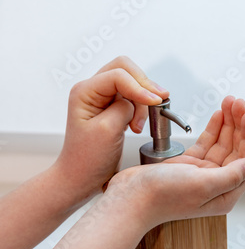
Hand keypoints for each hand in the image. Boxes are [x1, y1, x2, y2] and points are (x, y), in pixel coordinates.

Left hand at [54, 56, 168, 200]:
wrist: (81, 179)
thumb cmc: (87, 159)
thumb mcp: (108, 130)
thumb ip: (125, 107)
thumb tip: (139, 98)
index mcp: (84, 92)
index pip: (118, 76)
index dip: (139, 87)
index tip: (156, 102)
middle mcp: (91, 90)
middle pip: (125, 69)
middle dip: (143, 84)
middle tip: (158, 101)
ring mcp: (101, 98)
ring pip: (131, 82)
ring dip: (142, 100)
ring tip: (139, 126)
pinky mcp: (111, 108)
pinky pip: (132, 97)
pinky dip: (141, 108)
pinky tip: (138, 125)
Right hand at [108, 96, 244, 229]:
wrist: (131, 197)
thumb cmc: (162, 196)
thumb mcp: (201, 185)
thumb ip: (230, 176)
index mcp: (225, 194)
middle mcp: (216, 184)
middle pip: (236, 149)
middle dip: (240, 124)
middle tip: (238, 102)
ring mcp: (202, 173)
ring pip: (222, 142)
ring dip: (228, 122)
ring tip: (230, 102)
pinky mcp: (188, 163)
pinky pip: (207, 142)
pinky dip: (214, 127)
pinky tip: (219, 115)